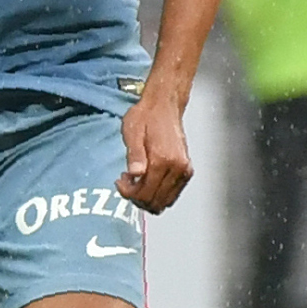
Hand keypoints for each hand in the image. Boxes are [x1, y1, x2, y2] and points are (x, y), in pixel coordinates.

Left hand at [117, 92, 192, 212]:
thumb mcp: (132, 133)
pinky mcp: (187, 170)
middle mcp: (178, 167)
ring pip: (165, 201)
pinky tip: (147, 180)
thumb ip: (134, 155)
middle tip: (126, 182)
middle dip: (137, 197)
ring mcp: (185, 170)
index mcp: (164, 159)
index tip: (119, 181)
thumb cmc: (146, 117)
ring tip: (136, 181)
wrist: (164, 106)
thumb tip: (135, 174)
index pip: (146, 193)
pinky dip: (158, 193)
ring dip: (147, 197)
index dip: (128, 193)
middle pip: (156, 201)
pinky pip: (172, 194)